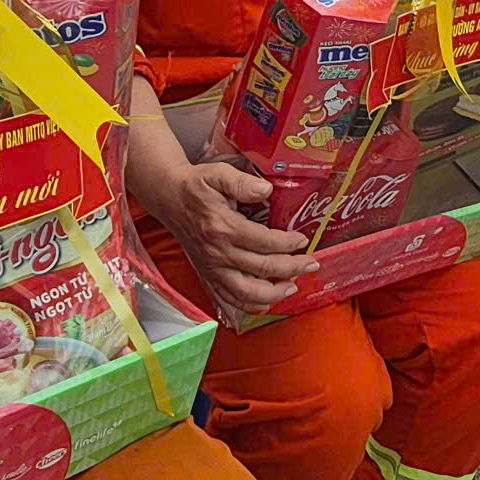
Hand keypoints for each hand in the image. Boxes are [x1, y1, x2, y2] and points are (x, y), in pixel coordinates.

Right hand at [156, 159, 316, 318]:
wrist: (169, 197)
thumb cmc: (196, 185)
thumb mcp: (218, 174)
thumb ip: (242, 182)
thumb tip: (266, 190)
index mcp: (224, 227)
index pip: (264, 242)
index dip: (288, 243)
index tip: (303, 240)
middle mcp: (218, 252)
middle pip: (262, 268)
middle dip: (292, 268)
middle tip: (311, 264)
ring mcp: (212, 267)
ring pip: (246, 293)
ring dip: (273, 294)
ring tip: (292, 287)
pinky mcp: (207, 275)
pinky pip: (228, 299)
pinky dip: (249, 306)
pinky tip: (266, 302)